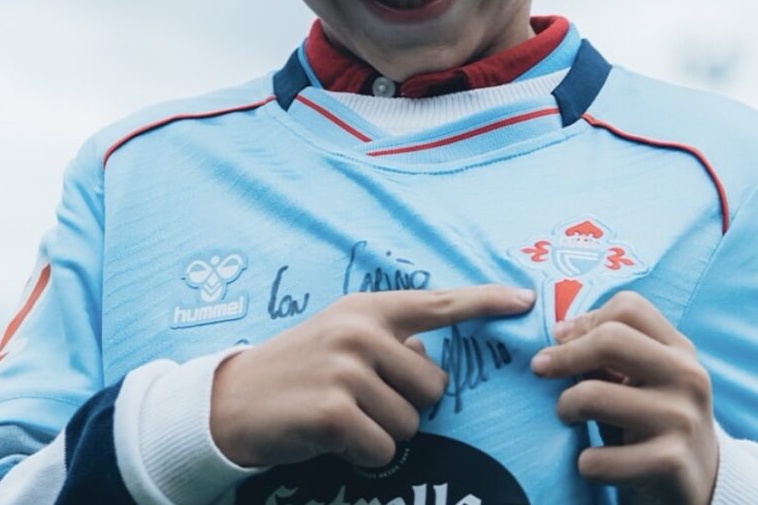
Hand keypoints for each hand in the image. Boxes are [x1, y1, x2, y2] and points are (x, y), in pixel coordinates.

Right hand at [210, 285, 534, 468]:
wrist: (231, 401)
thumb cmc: (297, 372)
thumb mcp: (340, 339)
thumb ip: (389, 342)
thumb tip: (430, 360)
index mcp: (368, 310)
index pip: (439, 303)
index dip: (487, 302)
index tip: (526, 300)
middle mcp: (360, 332)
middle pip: (434, 388)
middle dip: (406, 407)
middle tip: (361, 402)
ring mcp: (346, 369)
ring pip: (411, 423)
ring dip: (382, 433)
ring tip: (342, 418)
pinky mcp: (334, 410)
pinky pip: (383, 449)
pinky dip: (364, 456)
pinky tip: (333, 439)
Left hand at [530, 291, 717, 504]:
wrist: (702, 484)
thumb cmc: (652, 423)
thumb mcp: (641, 381)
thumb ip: (609, 353)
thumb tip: (560, 333)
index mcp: (679, 351)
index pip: (628, 307)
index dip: (585, 320)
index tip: (560, 340)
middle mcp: (688, 377)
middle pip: (610, 339)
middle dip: (564, 356)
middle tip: (541, 371)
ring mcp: (682, 420)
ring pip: (594, 395)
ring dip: (566, 407)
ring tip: (568, 417)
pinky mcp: (671, 463)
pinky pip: (599, 458)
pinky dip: (584, 462)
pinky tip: (591, 462)